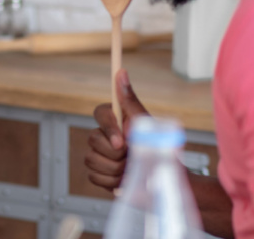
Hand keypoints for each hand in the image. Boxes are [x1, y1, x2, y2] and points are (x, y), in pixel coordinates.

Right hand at [85, 69, 148, 191]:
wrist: (162, 177)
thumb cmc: (156, 148)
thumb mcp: (145, 123)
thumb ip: (129, 99)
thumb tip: (121, 72)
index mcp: (115, 119)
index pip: (99, 113)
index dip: (108, 128)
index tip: (121, 142)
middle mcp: (104, 134)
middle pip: (92, 139)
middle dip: (115, 154)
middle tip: (132, 156)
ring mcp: (98, 154)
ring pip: (91, 159)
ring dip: (115, 169)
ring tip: (131, 168)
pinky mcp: (98, 172)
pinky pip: (94, 176)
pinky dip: (110, 181)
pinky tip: (124, 179)